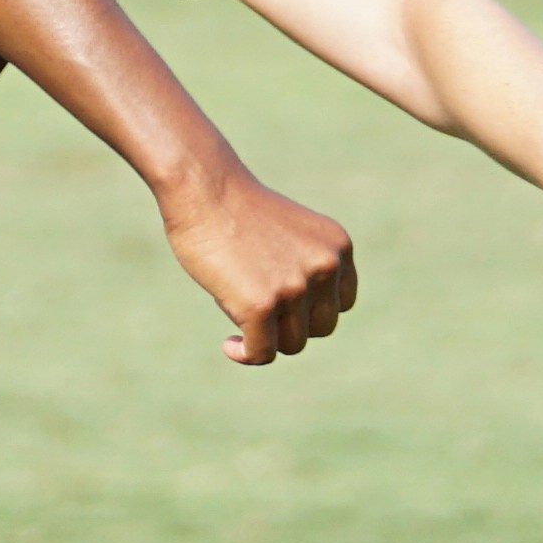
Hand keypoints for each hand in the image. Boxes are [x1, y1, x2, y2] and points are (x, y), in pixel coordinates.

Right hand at [163, 172, 356, 363]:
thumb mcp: (289, 234)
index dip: (309, 310)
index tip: (281, 306)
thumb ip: (304, 268)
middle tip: (257, 310)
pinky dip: (245, 354)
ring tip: (238, 318)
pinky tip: (229, 345)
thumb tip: (296, 318)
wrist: (204, 187)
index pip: (339, 304)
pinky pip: (262, 353)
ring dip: (266, 339)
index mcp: (338, 248)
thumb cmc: (235, 208)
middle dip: (290, 325)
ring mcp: (294, 288)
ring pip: (293, 344)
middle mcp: (325, 267)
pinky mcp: (261, 306)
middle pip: (320, 328)